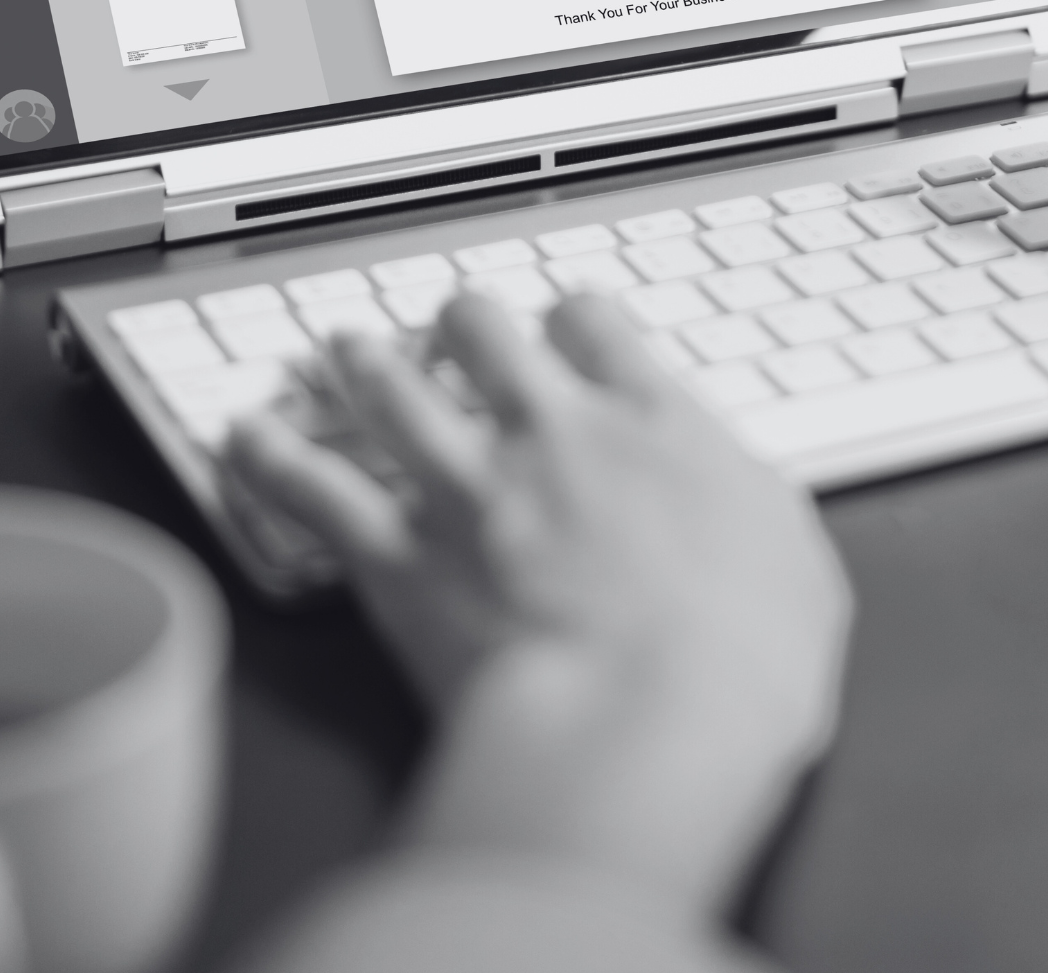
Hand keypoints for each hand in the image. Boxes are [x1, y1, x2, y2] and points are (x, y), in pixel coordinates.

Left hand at [226, 291, 850, 911]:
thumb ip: (755, 510)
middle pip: (481, 329)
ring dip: (361, 363)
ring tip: (345, 350)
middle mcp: (551, 433)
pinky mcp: (397, 557)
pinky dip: (272, 457)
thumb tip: (742, 499)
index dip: (571, 321)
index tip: (565, 336)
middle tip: (450, 332)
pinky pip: (313, 486)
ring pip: (388, 386)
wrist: (644, 726)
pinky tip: (248, 436)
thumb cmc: (740, 667)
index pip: (595, 323)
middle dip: (459, 324)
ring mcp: (465, 487)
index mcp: (655, 425)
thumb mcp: (798, 568)